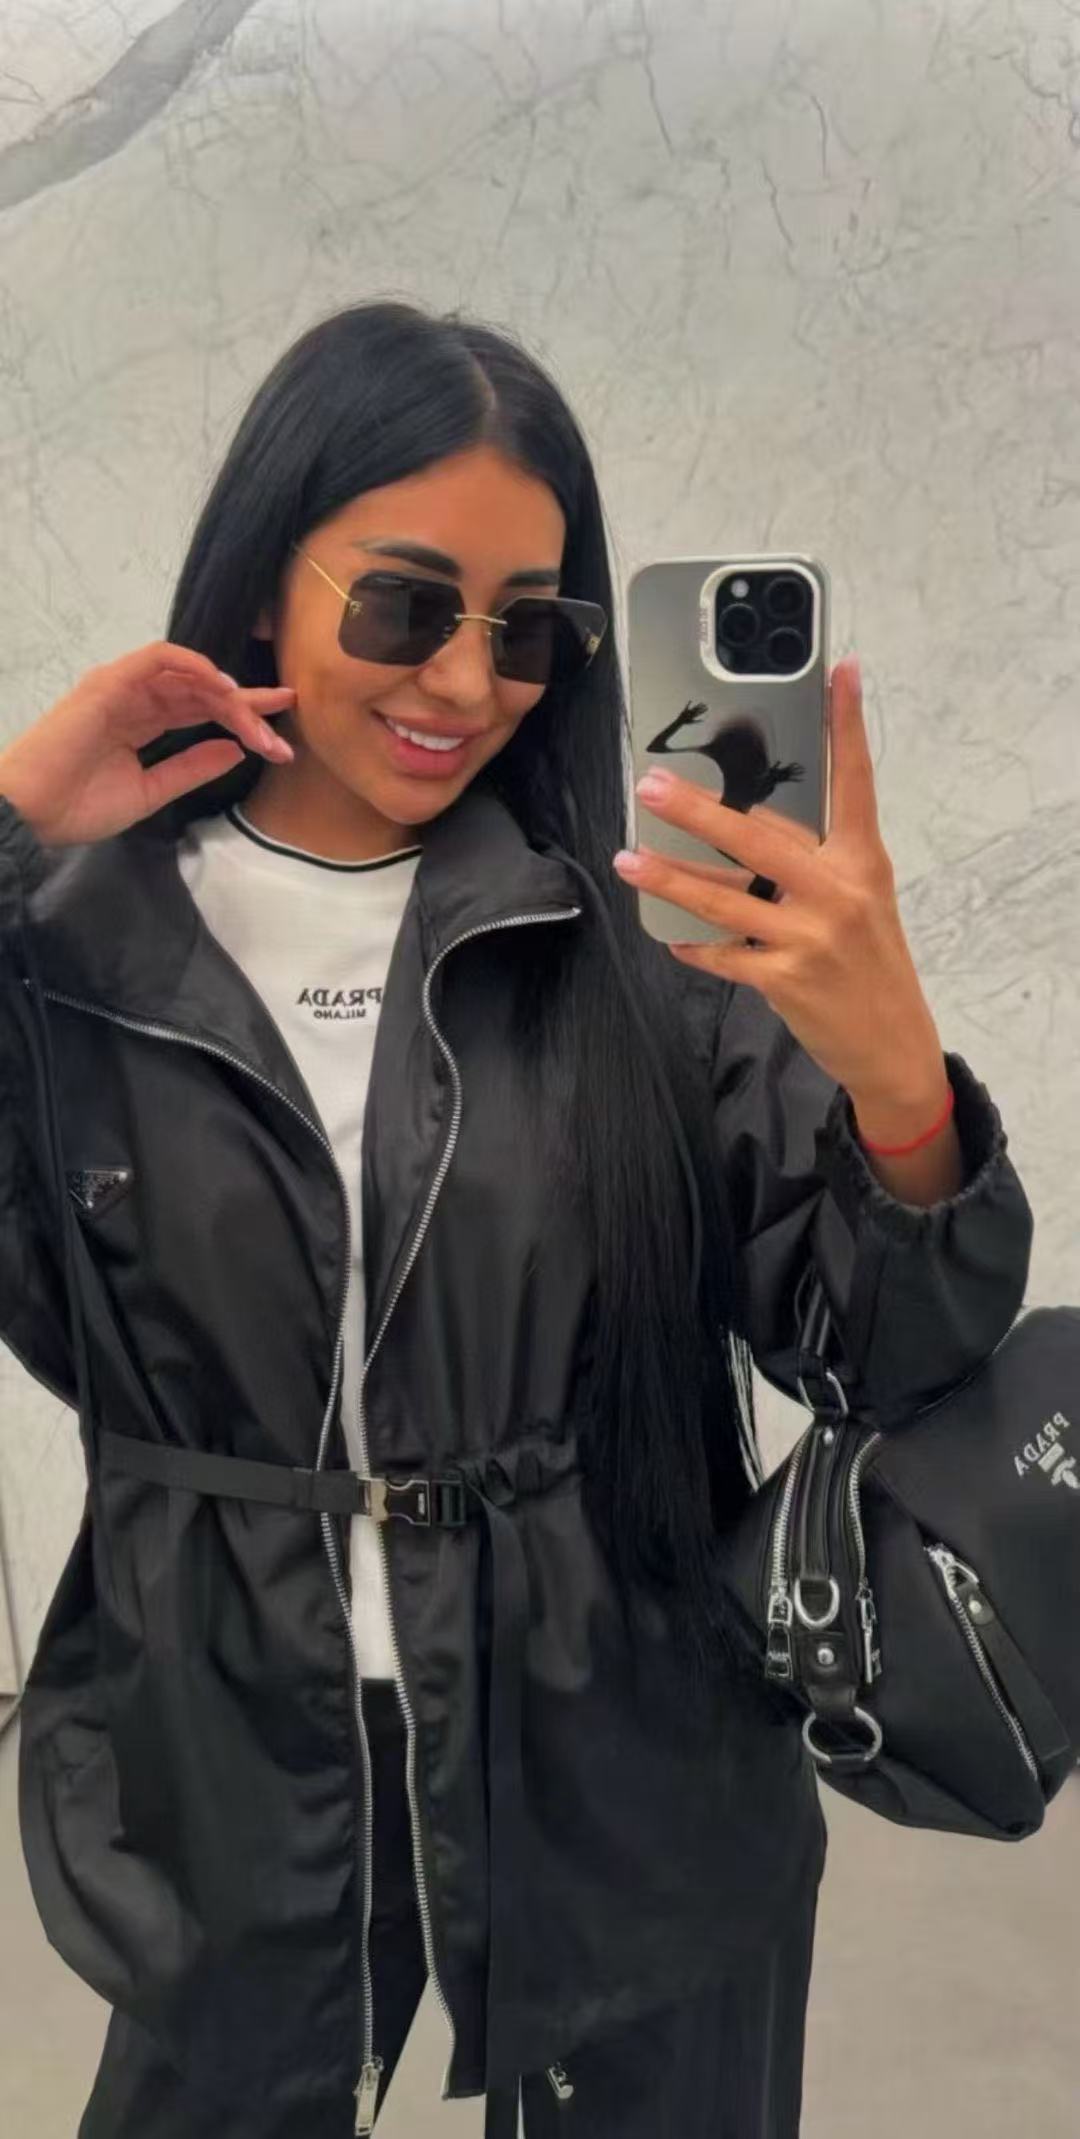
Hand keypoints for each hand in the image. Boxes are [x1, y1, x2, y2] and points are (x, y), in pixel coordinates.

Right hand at [0, 641, 295, 849]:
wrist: (32, 814)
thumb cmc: (79, 806)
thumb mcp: (150, 791)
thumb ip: (191, 767)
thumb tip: (235, 749)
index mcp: (142, 722)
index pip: (201, 710)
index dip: (242, 716)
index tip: (280, 736)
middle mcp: (135, 699)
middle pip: (203, 691)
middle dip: (247, 706)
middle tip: (284, 723)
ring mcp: (122, 687)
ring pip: (188, 676)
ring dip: (227, 694)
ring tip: (258, 717)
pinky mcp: (109, 683)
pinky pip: (158, 660)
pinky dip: (194, 666)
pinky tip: (222, 685)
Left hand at [612, 658, 945, 1108]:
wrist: (893, 1045)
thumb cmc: (869, 965)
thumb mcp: (857, 903)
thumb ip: (810, 865)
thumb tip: (743, 832)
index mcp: (862, 862)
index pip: (855, 783)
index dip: (847, 726)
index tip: (840, 671)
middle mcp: (838, 892)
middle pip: (758, 838)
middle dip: (698, 810)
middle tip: (651, 786)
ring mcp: (810, 937)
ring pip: (724, 899)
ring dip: (670, 879)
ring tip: (628, 861)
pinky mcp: (786, 979)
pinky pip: (723, 954)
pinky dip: (694, 946)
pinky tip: (672, 937)